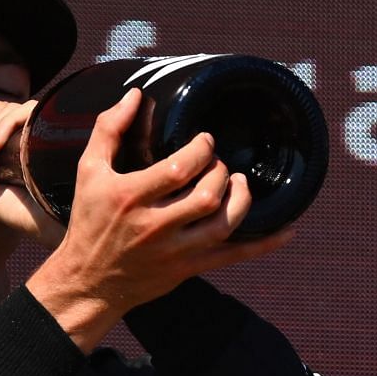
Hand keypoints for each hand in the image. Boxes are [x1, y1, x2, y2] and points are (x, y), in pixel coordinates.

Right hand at [23, 89, 292, 350]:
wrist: (89, 281)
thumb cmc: (90, 221)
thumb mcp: (89, 171)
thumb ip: (109, 129)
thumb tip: (135, 94)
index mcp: (130, 196)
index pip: (179, 169)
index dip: (202, 150)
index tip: (206, 141)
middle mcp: (155, 225)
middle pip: (206, 195)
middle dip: (221, 172)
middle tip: (219, 163)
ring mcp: (175, 250)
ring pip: (223, 225)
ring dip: (241, 199)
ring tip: (239, 182)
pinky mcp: (189, 268)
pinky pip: (234, 256)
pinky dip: (264, 244)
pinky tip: (288, 230)